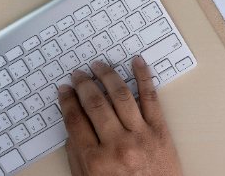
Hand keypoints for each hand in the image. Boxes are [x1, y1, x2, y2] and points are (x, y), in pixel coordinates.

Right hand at [58, 58, 183, 175]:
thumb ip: (78, 156)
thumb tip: (72, 128)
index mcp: (95, 160)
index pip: (75, 120)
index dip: (67, 101)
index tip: (64, 90)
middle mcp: (116, 145)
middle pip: (95, 104)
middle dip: (83, 84)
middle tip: (78, 74)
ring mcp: (140, 135)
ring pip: (120, 96)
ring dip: (107, 76)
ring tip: (99, 66)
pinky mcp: (160, 131)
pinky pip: (151, 98)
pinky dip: (143, 77)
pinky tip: (137, 63)